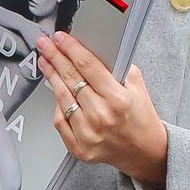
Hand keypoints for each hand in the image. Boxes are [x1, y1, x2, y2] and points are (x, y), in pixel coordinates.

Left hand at [37, 32, 167, 187]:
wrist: (145, 151)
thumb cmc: (141, 118)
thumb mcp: (137, 86)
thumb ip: (116, 67)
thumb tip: (90, 49)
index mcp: (117, 99)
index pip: (87, 66)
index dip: (70, 48)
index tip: (60, 38)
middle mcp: (101, 117)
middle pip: (71, 79)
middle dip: (55, 57)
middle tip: (45, 45)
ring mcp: (88, 134)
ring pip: (61, 98)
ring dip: (51, 77)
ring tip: (46, 62)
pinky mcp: (79, 148)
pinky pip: (60, 121)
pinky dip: (57, 105)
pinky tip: (56, 91)